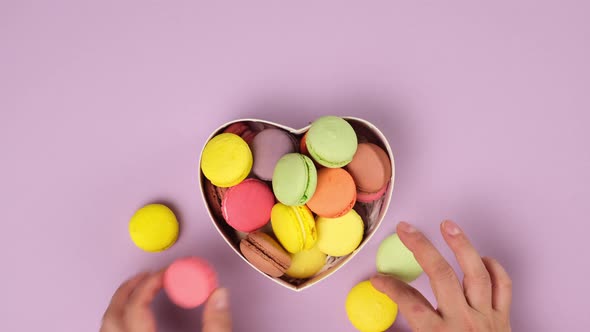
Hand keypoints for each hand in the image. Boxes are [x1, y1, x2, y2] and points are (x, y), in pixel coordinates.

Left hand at [100, 271, 231, 331]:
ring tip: (136, 293)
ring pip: (105, 329)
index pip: (137, 307)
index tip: (166, 273)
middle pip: (112, 316)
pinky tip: (131, 320)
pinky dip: (119, 323)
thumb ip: (217, 325)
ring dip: (119, 306)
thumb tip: (219, 295)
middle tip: (146, 276)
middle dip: (128, 290)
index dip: (151, 284)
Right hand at [371, 220, 511, 331]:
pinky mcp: (504, 319)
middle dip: (422, 248)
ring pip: (476, 273)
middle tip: (406, 229)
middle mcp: (464, 322)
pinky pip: (504, 287)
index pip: (409, 302)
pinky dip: (495, 269)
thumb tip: (377, 330)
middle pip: (442, 276)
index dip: (390, 286)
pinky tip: (482, 256)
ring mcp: (487, 318)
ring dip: (461, 246)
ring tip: (448, 225)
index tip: (378, 278)